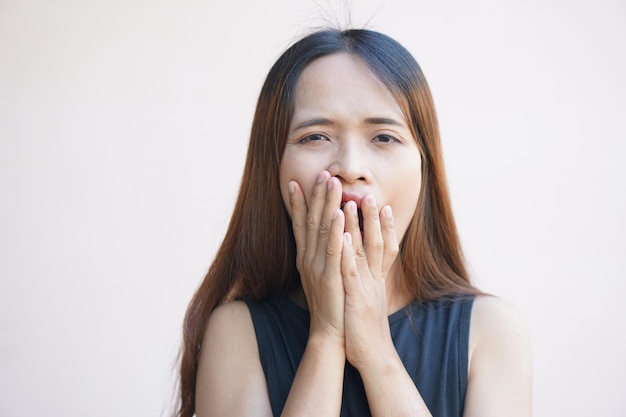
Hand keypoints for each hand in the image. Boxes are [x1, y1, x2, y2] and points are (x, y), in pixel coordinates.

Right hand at [288, 171, 345, 343]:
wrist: (329, 332)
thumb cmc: (329, 302)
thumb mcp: (321, 274)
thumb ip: (321, 254)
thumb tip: (324, 235)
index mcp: (305, 258)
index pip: (299, 225)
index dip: (297, 203)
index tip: (296, 181)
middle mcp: (308, 259)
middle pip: (311, 221)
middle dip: (316, 195)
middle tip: (322, 172)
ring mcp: (318, 267)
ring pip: (322, 230)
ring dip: (327, 204)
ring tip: (332, 183)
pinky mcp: (331, 277)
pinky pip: (334, 250)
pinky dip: (337, 231)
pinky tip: (341, 214)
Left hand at [341, 194, 399, 368]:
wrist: (373, 356)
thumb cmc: (366, 327)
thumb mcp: (370, 299)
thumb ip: (369, 282)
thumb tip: (365, 268)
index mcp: (375, 278)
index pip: (383, 246)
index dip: (384, 225)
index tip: (382, 204)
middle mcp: (373, 278)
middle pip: (375, 241)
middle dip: (372, 216)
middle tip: (368, 192)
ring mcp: (366, 287)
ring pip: (363, 250)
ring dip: (359, 225)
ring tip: (354, 201)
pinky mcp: (356, 298)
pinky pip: (350, 272)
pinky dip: (346, 253)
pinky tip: (341, 236)